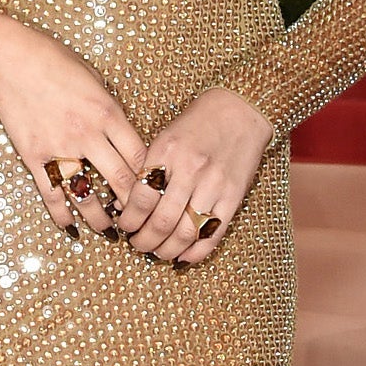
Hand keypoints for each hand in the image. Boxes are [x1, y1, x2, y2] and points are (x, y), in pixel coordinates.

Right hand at [0, 14, 147, 235]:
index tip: (154, 193)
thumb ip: (109, 107)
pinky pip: (52, 194)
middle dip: (134, 206)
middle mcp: (87, 134)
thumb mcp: (94, 78)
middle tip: (140, 220)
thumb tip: (120, 131)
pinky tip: (71, 227)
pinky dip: (62, 214)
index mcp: (108, 113)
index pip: (139, 156)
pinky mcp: (34, 156)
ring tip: (109, 232)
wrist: (10, 59)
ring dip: (100, 218)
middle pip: (120, 180)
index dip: (150, 179)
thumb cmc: (53, 60)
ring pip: (87, 195)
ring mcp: (60, 147)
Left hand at [113, 88, 275, 269]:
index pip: (141, 199)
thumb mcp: (165, 137)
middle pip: (162, 222)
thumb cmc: (198, 123)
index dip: (129, 220)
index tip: (125, 226)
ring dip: (167, 250)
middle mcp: (191, 170)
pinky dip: (196, 252)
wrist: (241, 109)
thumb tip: (126, 205)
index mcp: (168, 152)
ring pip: (186, 233)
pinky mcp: (234, 197)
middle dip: (144, 241)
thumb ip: (147, 169)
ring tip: (158, 252)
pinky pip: (213, 234)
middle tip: (137, 244)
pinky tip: (183, 256)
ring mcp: (215, 185)